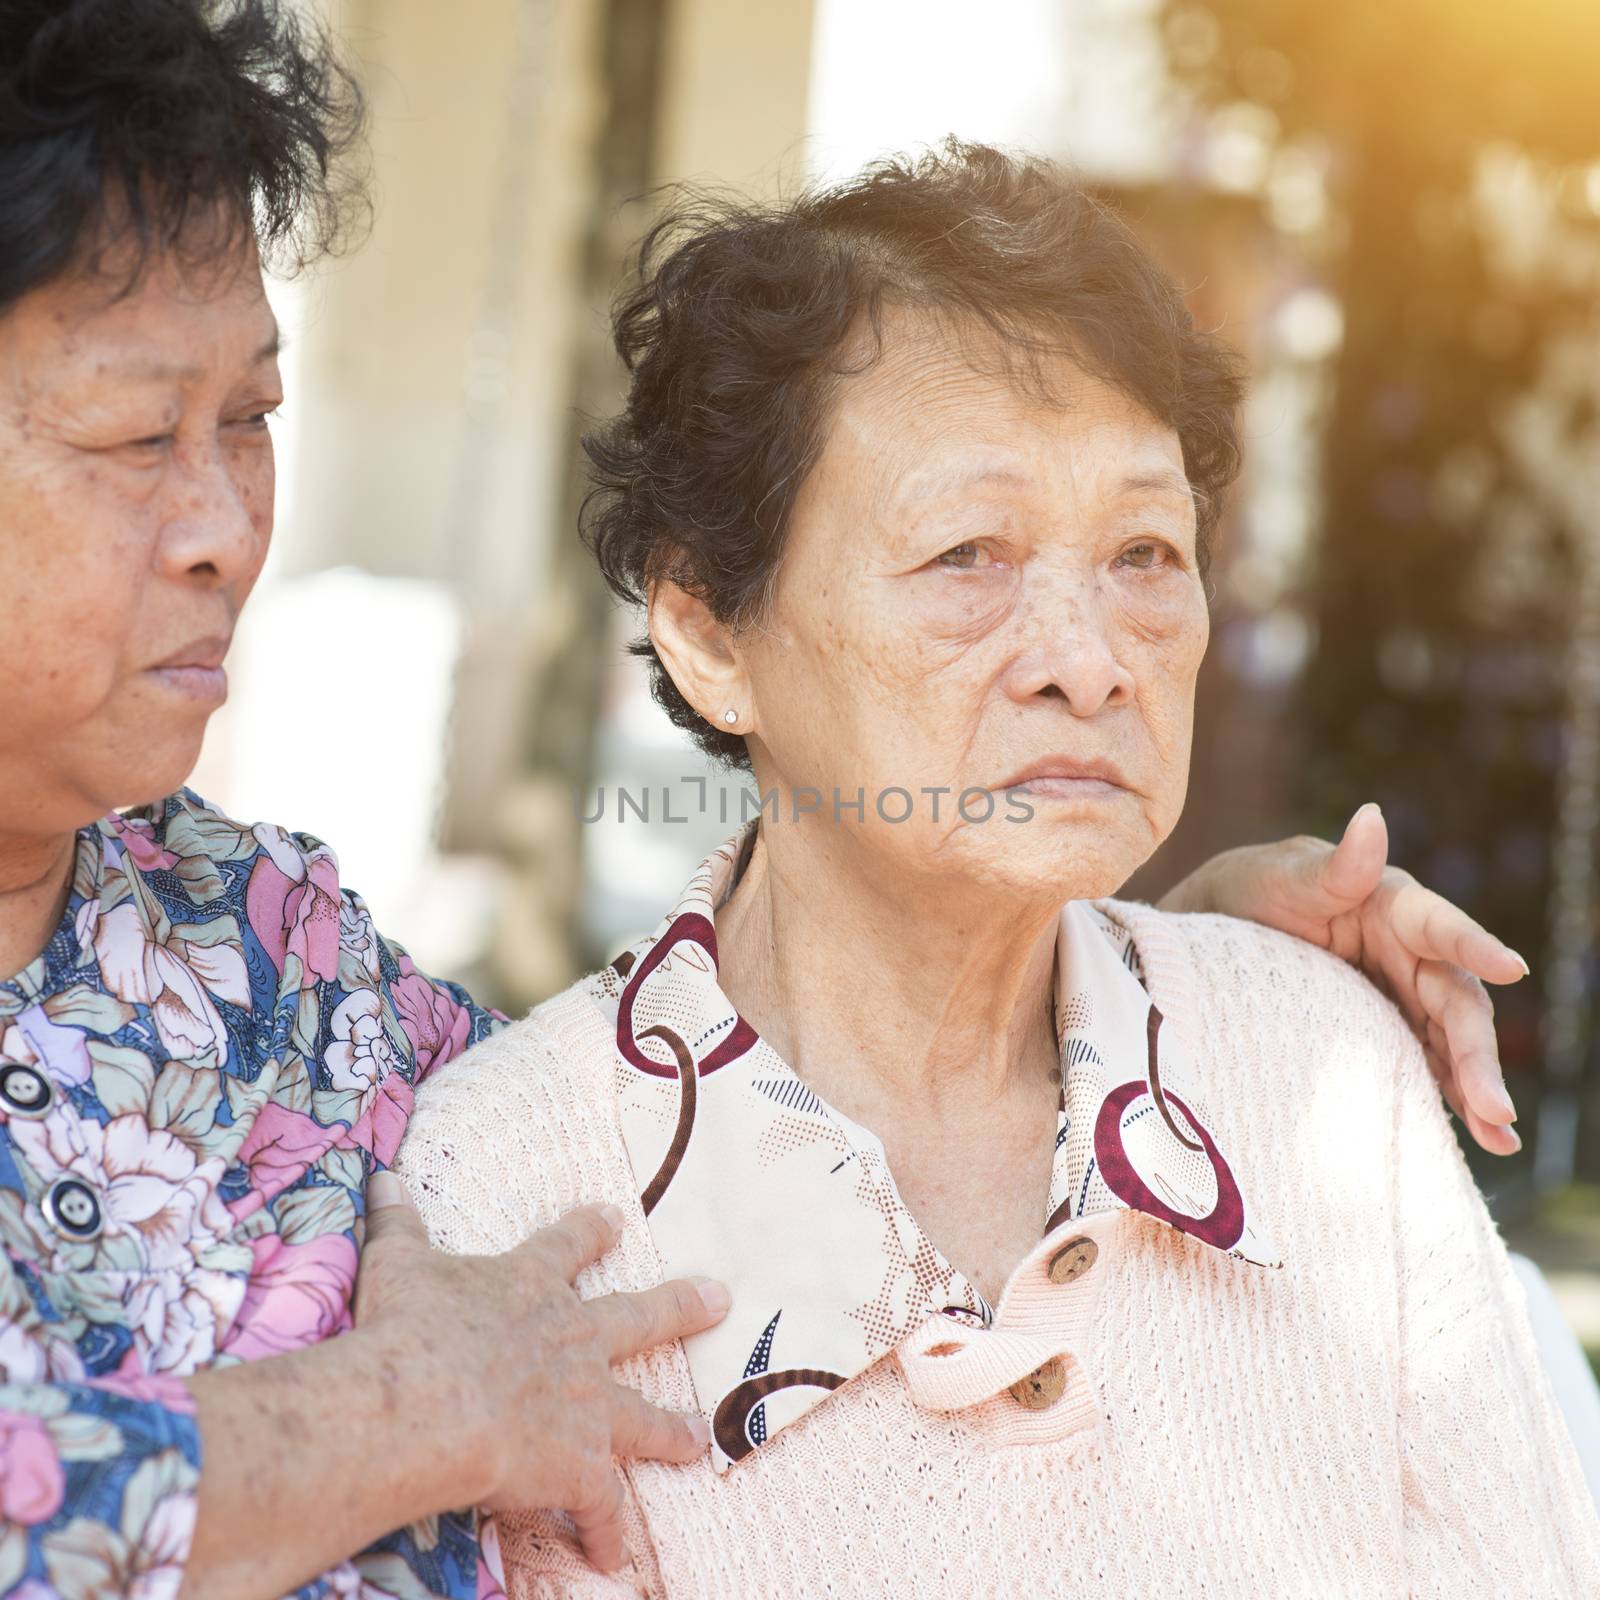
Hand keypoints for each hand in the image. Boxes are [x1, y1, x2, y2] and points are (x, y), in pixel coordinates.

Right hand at [356, 1174, 728, 1571]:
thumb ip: (399, 1221)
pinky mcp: (582, 1466)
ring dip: (672, 1430)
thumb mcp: (398, 1263)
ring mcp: (586, 1404)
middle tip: (720, 1298)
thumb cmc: (408, 1328)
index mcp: (530, 1286)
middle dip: (682, 1306)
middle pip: (640, 1317)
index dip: (592, 1232)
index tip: (617, 1221)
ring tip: (700, 1438)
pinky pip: (604, 1507)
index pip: (568, 1246)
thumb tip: (385, 1174)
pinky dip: (608, 1531)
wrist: (429, 1403)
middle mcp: (572, 1339)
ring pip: (644, 1417)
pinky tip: (614, 1555)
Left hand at [1158, 803, 1527, 1155]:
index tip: (1511, 968)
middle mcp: (1409, 951)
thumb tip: (1372, 817)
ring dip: (1477, 1087)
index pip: (1438, 925)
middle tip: (1496, 1107)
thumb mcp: (1285, 876)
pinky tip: (1481, 1139)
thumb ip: (1334, 864)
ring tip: (1499, 1136)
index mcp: (1392, 905)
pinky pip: (1425, 1063)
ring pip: (1450, 1040)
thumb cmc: (1256, 889)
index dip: (1473, 944)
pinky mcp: (1386, 1028)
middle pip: (1454, 1000)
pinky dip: (1451, 1097)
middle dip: (1477, 1052)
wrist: (1222, 932)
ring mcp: (1401, 994)